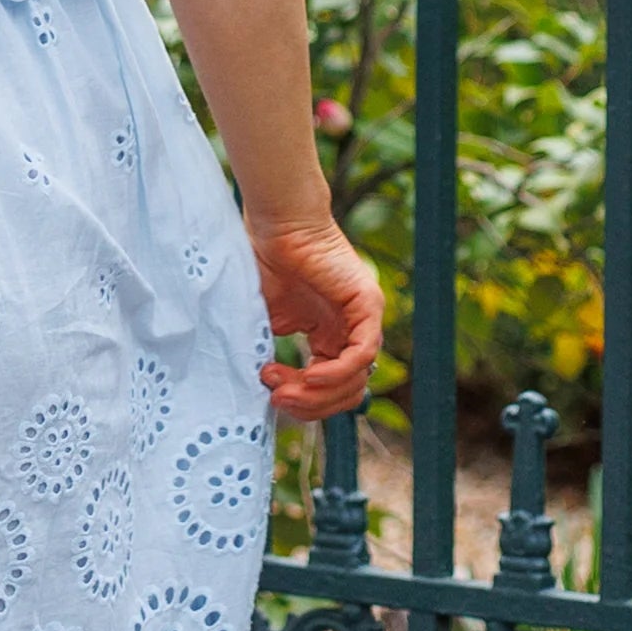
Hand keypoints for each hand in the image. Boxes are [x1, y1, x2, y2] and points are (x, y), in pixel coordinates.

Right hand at [249, 207, 380, 425]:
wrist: (276, 226)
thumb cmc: (265, 264)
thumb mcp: (265, 323)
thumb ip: (269, 355)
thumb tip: (263, 395)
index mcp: (330, 338)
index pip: (332, 391)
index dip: (304, 402)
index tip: (271, 393)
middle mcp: (351, 333)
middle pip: (346, 394)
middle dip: (311, 405)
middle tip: (277, 398)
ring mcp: (363, 320)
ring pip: (357, 381)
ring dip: (319, 393)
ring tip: (284, 387)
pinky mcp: (368, 305)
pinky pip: (363, 353)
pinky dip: (337, 372)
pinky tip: (309, 375)